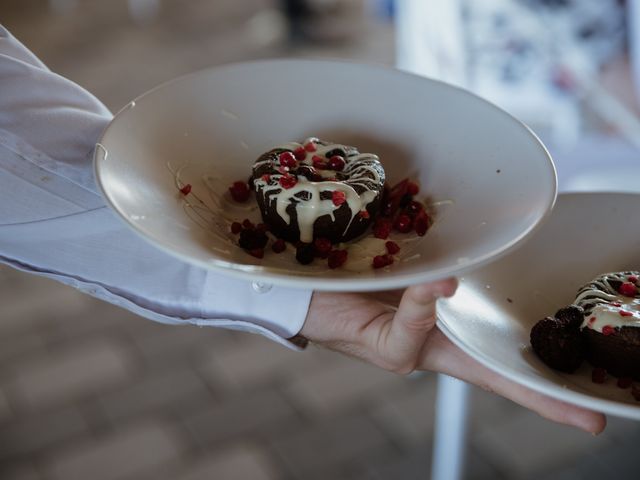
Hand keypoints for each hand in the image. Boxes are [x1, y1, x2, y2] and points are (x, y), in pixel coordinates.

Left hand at [301, 279, 605, 433]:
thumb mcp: (406, 261)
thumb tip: (459, 263)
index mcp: (443, 326)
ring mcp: (413, 352)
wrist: (303, 284)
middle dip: (536, 389)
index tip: (587, 411)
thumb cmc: (355, 270)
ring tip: (505, 323)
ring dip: (489, 345)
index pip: (497, 354)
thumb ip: (433, 262)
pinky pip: (416, 329)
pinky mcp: (388, 351)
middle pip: (494, 369)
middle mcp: (434, 344)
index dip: (539, 381)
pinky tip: (439, 284)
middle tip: (586, 416)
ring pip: (462, 358)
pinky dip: (428, 304)